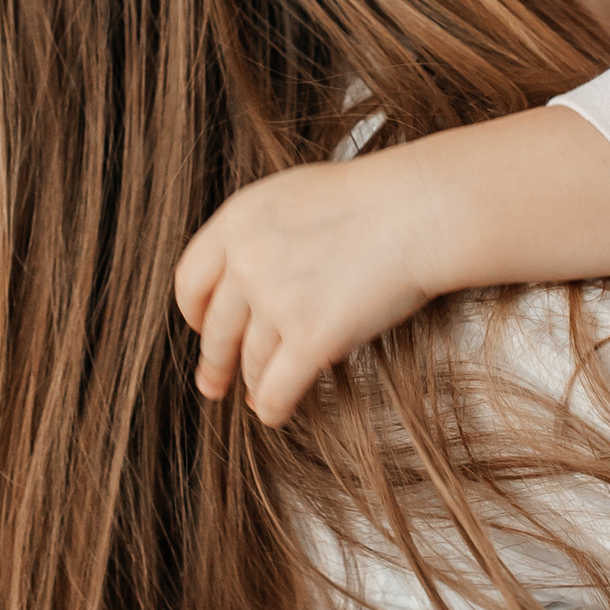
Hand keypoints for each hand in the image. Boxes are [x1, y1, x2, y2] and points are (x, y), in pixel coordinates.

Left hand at [174, 155, 438, 426]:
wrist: (419, 212)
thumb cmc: (373, 200)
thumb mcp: (293, 196)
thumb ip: (259, 233)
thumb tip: (243, 273)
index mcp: (237, 221)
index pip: (190, 281)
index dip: (194, 312)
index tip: (200, 328)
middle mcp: (247, 262)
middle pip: (216, 329)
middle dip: (216, 362)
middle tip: (214, 381)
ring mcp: (276, 302)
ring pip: (251, 362)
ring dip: (254, 383)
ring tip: (259, 394)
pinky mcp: (310, 339)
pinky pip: (277, 391)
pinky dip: (273, 408)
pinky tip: (275, 413)